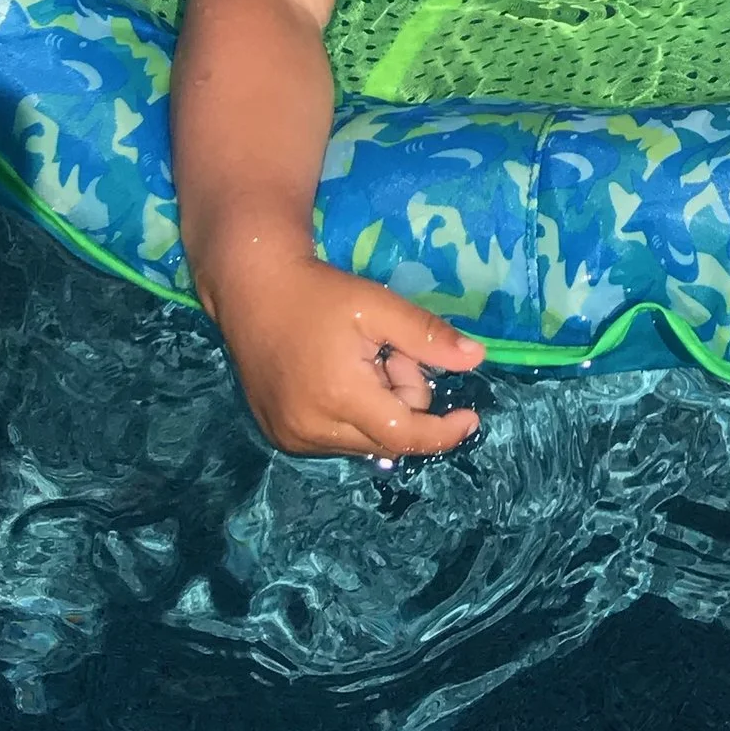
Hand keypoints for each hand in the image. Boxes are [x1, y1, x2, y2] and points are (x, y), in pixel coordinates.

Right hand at [211, 254, 485, 457]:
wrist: (252, 289)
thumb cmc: (318, 292)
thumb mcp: (376, 305)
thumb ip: (426, 335)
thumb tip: (477, 359)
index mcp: (339, 397)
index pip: (405, 435)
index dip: (443, 432)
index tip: (471, 417)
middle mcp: (313, 429)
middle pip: (388, 438)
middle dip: (404, 400)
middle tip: (388, 353)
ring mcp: (293, 437)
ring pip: (364, 441)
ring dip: (377, 408)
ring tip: (359, 361)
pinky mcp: (280, 435)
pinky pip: (336, 440)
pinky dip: (351, 415)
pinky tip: (336, 377)